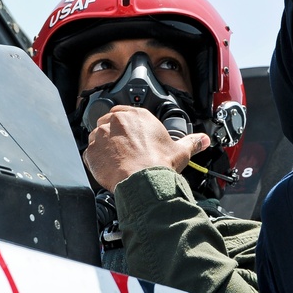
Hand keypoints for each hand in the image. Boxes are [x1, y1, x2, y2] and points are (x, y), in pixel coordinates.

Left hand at [82, 105, 209, 192]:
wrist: (142, 182)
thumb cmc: (158, 164)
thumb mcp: (180, 151)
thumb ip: (192, 142)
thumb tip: (203, 140)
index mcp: (138, 115)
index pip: (124, 111)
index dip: (125, 124)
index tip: (128, 135)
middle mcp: (118, 120)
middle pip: (109, 122)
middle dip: (113, 134)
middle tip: (123, 150)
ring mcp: (102, 134)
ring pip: (97, 136)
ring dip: (103, 146)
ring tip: (116, 160)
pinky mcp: (91, 150)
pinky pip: (89, 153)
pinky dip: (96, 160)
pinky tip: (108, 168)